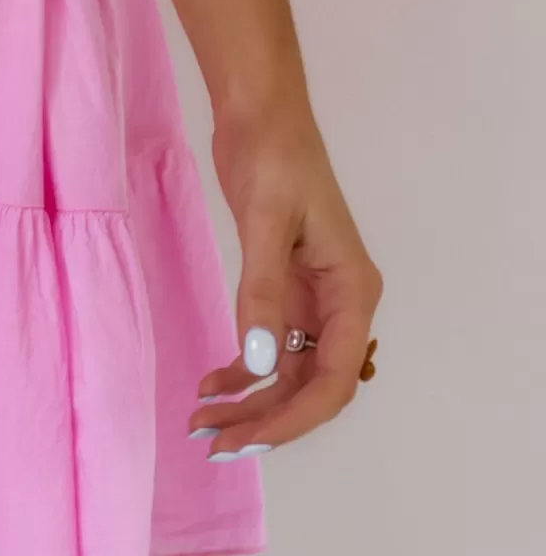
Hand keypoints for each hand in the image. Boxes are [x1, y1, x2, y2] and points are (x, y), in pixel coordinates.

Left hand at [187, 93, 382, 456]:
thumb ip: (262, 293)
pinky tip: (212, 385)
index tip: (246, 441)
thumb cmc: (273, 155)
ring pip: (291, 372)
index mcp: (353, 292)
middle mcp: (341, 304)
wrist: (259, 112)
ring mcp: (314, 299)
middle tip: (213, 443)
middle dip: (266, 419)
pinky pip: (272, 345)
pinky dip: (244, 369)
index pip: (333, 379)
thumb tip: (262, 363)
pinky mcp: (285, 287)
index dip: (292, 419)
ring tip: (203, 423)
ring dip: (252, 401)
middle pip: (312, 386)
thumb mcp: (266, 222)